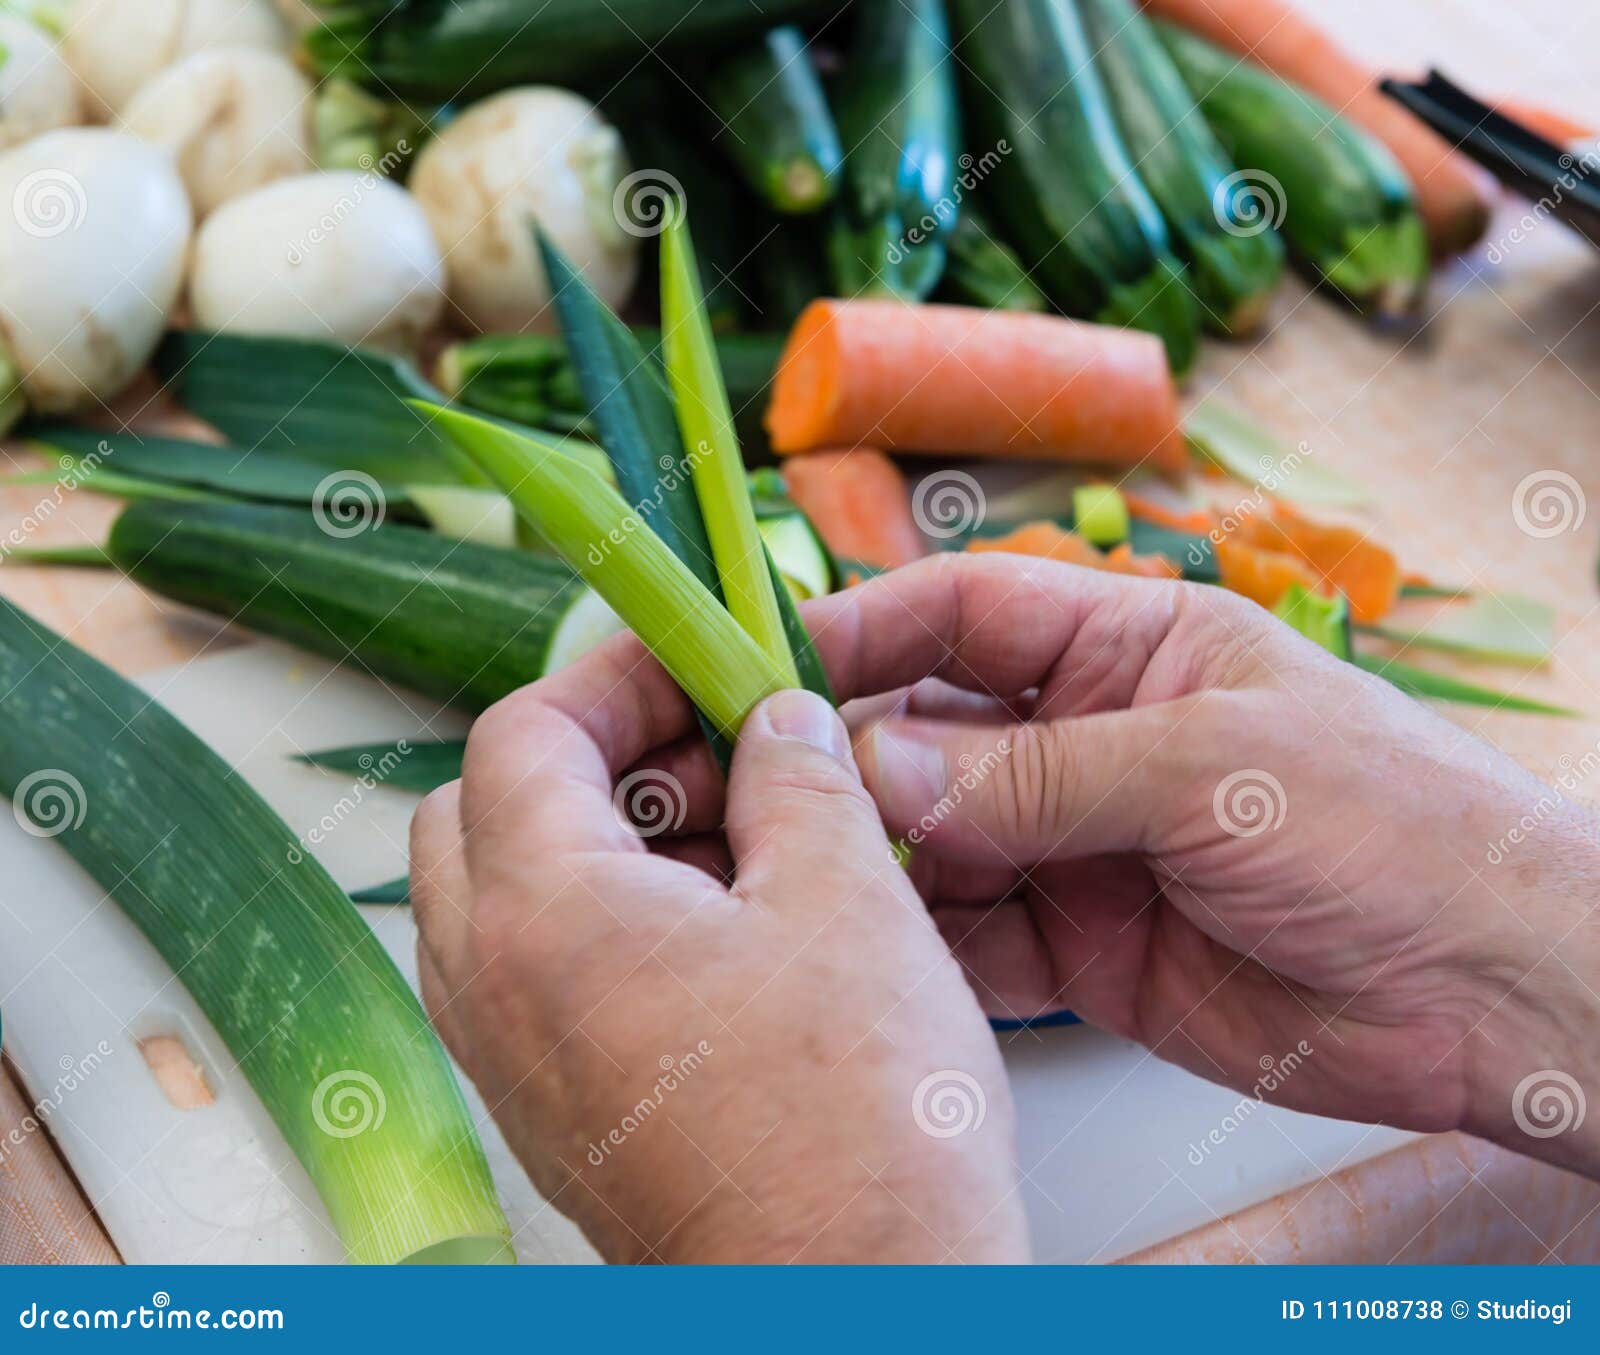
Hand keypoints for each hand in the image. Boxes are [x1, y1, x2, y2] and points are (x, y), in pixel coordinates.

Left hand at [410, 659, 1028, 1264]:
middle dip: (589, 753)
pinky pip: (540, 976)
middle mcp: (494, 992)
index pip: (524, 733)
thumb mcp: (846, 898)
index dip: (613, 675)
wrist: (855, 1309)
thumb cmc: (856, 1126)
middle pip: (483, 809)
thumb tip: (778, 718)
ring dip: (601, 838)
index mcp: (543, 916)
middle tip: (707, 747)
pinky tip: (725, 930)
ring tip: (735, 837)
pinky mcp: (556, 1114)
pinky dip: (606, 920)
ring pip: (505, 896)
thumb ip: (797, 775)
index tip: (693, 660)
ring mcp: (514, 1065)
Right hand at [816, 555, 1599, 1178]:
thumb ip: (1037, 773)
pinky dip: (925, 944)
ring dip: (873, 855)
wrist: (1495, 992)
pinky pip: (977, 937)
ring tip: (800, 871)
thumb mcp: (1209, 768)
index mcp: (1130, 647)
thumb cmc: (1396, 826)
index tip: (769, 661)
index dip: (864, 627)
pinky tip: (880, 949)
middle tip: (759, 784)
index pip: (965, 612)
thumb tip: (880, 764)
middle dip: (847, 752)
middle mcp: (1088, 739)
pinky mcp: (1085, 948)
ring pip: (937, 838)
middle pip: (931, 728)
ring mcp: (1081, 845)